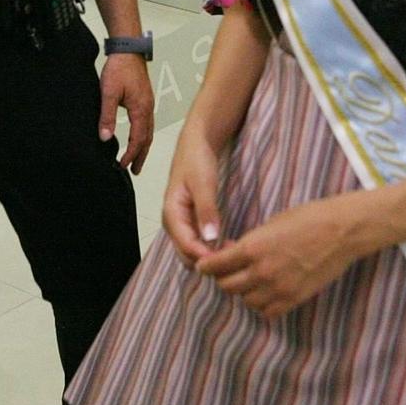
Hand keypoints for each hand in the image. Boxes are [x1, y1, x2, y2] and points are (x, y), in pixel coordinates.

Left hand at [98, 52, 154, 172]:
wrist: (128, 48)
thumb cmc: (119, 67)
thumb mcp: (108, 92)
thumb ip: (107, 115)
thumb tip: (105, 137)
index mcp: (141, 109)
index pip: (138, 139)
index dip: (131, 155)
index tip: (122, 166)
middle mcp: (148, 108)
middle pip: (147, 138)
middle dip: (141, 156)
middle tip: (135, 170)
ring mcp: (148, 103)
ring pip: (149, 131)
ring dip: (143, 146)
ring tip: (137, 159)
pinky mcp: (145, 99)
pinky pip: (148, 122)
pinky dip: (144, 135)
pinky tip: (139, 136)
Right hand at [162, 130, 223, 265]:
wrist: (195, 144)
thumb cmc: (197, 159)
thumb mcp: (203, 182)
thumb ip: (206, 210)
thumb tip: (210, 238)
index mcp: (171, 214)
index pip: (186, 246)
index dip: (205, 256)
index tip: (228, 258)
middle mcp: (173, 224)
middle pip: (187, 255)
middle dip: (207, 260)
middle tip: (234, 256)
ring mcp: (181, 224)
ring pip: (192, 252)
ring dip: (209, 256)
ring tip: (233, 252)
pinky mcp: (190, 222)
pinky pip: (197, 244)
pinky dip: (210, 249)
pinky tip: (227, 245)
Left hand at [196, 194, 364, 318]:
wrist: (342, 231)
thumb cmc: (308, 218)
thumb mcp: (271, 223)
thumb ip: (249, 242)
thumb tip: (231, 253)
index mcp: (253, 247)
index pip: (215, 265)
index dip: (206, 265)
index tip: (204, 264)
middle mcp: (262, 271)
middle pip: (227, 286)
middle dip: (223, 277)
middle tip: (229, 269)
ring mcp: (279, 288)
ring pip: (246, 301)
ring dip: (244, 291)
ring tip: (251, 279)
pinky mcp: (294, 299)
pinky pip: (267, 312)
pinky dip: (262, 304)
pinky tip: (266, 292)